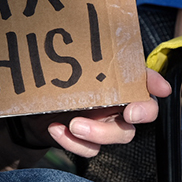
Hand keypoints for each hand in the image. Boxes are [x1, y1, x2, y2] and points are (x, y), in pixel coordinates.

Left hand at [27, 68, 168, 157]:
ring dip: (98, 132)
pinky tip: (54, 129)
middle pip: (138, 117)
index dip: (151, 95)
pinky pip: (91, 150)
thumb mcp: (71, 65)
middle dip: (130, 118)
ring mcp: (104, 125)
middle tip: (122, 115)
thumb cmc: (56, 79)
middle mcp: (117, 106)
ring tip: (73, 125)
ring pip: (119, 135)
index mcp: (119, 86)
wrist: (31, 104)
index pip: (147, 90)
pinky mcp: (87, 141)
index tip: (137, 106)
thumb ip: (91, 55)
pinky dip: (73, 143)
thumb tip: (103, 30)